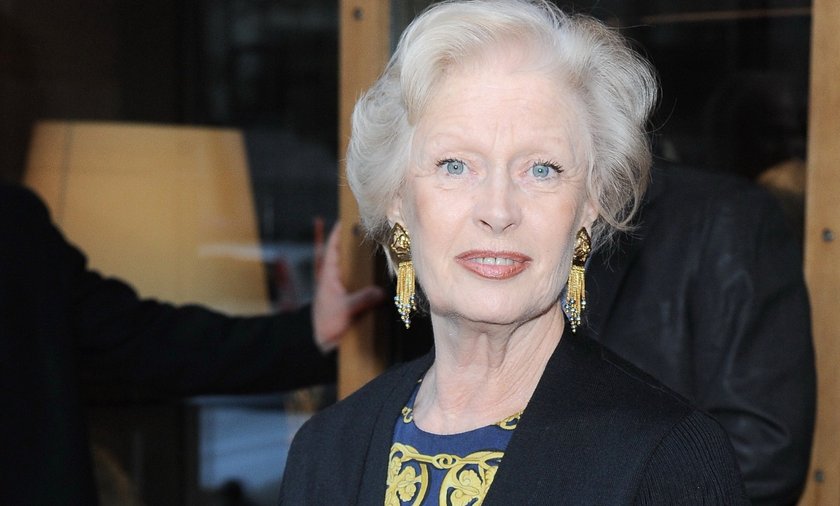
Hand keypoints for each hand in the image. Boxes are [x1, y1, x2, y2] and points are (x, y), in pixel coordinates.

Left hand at [312, 221, 384, 351]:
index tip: (347, 220)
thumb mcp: (344, 310)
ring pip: (351, 271)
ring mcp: (339, 291)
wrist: (320, 346)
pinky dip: (367, 279)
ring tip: (379, 251)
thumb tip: (381, 292)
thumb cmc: (327, 325)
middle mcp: (334, 280)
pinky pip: (358, 285)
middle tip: (371, 233)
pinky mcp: (346, 301)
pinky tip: (379, 278)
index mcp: (328, 276)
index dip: (338, 234)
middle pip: (344, 257)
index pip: (332, 249)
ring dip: (362, 262)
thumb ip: (363, 300)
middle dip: (355, 245)